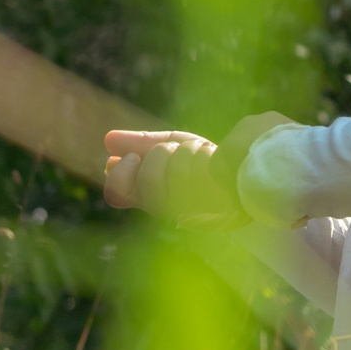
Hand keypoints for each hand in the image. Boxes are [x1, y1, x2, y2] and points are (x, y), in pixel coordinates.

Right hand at [102, 128, 243, 225]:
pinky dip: (203, 154)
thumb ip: (141, 143)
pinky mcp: (213, 205)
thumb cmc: (204, 160)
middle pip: (146, 180)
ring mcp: (188, 209)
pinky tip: (212, 159)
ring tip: (198, 155)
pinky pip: (200, 168)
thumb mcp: (169, 145)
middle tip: (171, 152)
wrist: (242, 165)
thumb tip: (108, 140)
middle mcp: (164, 208)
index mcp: (148, 196)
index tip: (132, 158)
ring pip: (174, 170)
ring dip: (185, 152)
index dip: (121, 172)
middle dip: (159, 154)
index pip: (116, 193)